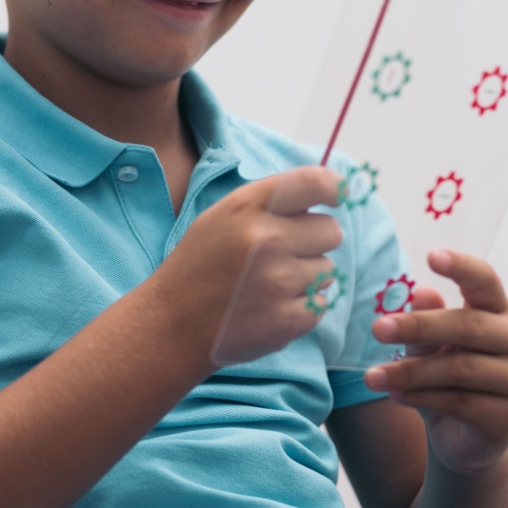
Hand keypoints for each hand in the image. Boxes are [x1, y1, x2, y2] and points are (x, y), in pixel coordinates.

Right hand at [155, 166, 344, 367]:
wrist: (172, 325)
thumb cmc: (200, 265)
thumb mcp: (222, 216)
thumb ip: (271, 201)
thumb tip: (328, 190)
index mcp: (248, 207)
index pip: (314, 182)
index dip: (333, 188)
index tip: (335, 197)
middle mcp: (267, 239)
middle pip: (331, 230)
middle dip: (313, 242)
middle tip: (282, 255)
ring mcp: (278, 281)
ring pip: (328, 270)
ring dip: (306, 278)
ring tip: (268, 285)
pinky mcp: (287, 319)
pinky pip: (320, 304)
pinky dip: (302, 308)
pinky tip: (270, 308)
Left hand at [363, 250, 507, 473]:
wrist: (462, 438)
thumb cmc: (446, 378)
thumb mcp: (430, 347)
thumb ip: (427, 323)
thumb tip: (420, 291)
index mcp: (500, 313)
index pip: (486, 281)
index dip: (462, 267)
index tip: (431, 255)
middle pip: (467, 327)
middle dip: (418, 327)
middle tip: (377, 329)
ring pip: (459, 370)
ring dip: (409, 372)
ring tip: (372, 376)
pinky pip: (459, 403)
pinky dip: (421, 397)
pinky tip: (395, 395)